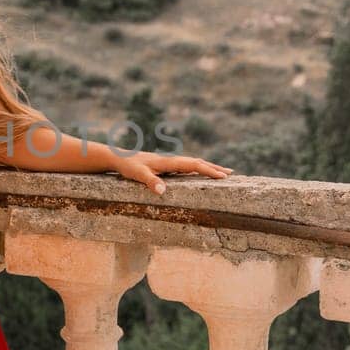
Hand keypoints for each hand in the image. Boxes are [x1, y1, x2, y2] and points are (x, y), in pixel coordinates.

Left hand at [113, 150, 233, 195]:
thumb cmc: (128, 167)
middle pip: (197, 162)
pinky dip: (197, 168)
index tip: (223, 176)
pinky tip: (200, 173)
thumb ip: (150, 182)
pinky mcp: (166, 165)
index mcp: (168, 161)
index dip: (208, 170)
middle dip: (214, 167)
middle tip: (231, 173)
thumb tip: (162, 191)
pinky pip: (186, 166)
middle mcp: (171, 160)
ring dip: (208, 167)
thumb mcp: (137, 175)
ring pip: (193, 163)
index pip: (193, 165)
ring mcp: (169, 162)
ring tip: (222, 172)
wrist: (119, 158)